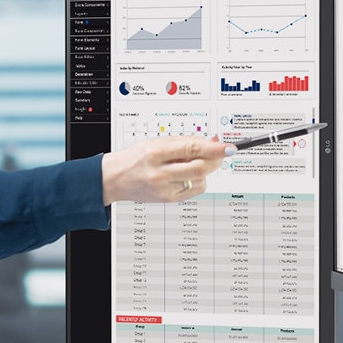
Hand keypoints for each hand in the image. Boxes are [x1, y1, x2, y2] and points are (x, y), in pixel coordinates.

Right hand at [100, 136, 229, 203]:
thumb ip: (183, 142)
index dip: (214, 148)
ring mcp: (164, 189)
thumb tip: (212, 142)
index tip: (228, 147)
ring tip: (195, 162)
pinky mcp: (168, 200)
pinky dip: (198, 180)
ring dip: (206, 169)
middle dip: (215, 159)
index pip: (191, 149)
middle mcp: (159, 173)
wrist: (114, 179)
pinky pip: (194, 190)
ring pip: (200, 180)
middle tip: (220, 152)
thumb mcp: (155, 142)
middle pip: (199, 168)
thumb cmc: (134, 158)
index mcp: (155, 153)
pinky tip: (188, 174)